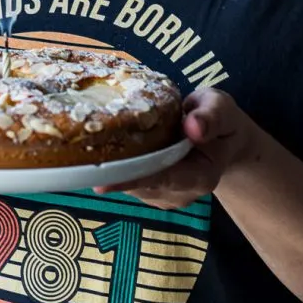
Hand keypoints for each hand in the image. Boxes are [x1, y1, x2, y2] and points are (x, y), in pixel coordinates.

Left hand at [94, 88, 255, 208]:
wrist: (226, 141)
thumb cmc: (221, 120)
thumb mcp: (222, 107)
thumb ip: (211, 116)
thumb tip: (192, 127)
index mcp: (200, 176)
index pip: (161, 179)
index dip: (131, 179)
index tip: (100, 182)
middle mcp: (181, 193)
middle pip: (138, 184)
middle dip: (110, 171)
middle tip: (76, 156)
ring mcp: (166, 195)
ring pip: (130, 183)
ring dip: (111, 166)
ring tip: (87, 143)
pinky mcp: (154, 191)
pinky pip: (130, 179)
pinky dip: (116, 164)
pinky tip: (103, 146)